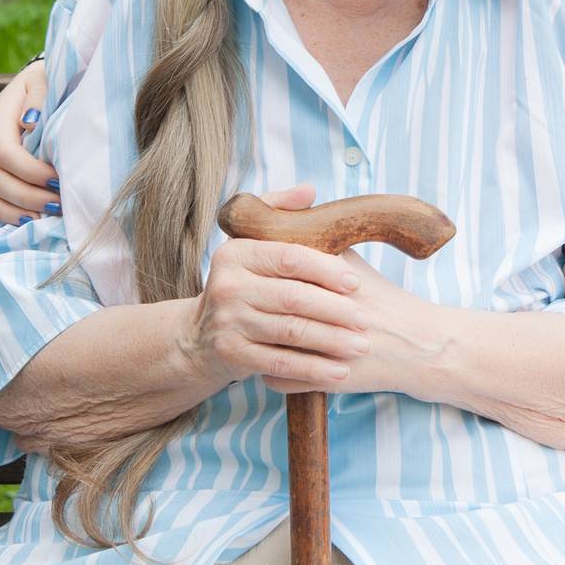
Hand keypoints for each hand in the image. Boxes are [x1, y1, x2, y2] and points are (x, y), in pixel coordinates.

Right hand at [0, 61, 53, 229]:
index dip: (32, 174)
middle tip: (57, 207)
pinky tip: (5, 231)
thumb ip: (39, 96)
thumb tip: (30, 122)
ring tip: (40, 221)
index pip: (7, 156)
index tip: (58, 182)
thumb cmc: (49, 83)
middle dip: (27, 198)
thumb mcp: (46, 80)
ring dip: (11, 213)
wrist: (38, 86)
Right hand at [188, 185, 372, 390]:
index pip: (290, 257)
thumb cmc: (244, 281)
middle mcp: (227, 286)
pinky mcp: (232, 356)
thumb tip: (310, 191)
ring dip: (331, 341)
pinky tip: (339, 372)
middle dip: (335, 310)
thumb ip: (279, 209)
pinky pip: (280, 364)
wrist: (200, 336)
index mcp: (237, 253)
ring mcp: (228, 323)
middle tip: (365, 319)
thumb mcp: (251, 240)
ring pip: (291, 332)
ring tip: (360, 345)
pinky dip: (313, 369)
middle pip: (293, 298)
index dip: (326, 269)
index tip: (355, 282)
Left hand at [259, 247, 439, 398]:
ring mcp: (330, 346)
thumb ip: (319, 247)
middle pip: (273, 308)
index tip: (244, 278)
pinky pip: (281, 377)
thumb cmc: (385, 301)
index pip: (284, 269)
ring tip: (248, 336)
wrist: (420, 345)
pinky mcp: (331, 378)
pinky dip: (269, 372)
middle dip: (251, 309)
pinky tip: (265, 363)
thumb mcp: (353, 264)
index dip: (259, 275)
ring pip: (272, 345)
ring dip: (256, 342)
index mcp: (336, 275)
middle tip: (233, 308)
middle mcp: (332, 309)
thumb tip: (281, 229)